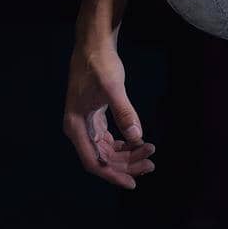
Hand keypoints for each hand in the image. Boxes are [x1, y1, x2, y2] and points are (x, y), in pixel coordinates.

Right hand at [63, 39, 156, 190]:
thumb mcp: (114, 87)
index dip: (112, 175)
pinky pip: (108, 140)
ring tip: (150, 153)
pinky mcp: (94, 118)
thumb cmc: (100, 64)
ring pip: (106, 150)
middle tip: (151, 164)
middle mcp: (78, 129)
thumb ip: (124, 112)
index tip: (132, 183)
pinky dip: (123, 144)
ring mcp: (86, 124)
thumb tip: (137, 138)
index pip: (94, 161)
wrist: (93, 44)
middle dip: (126, 164)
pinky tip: (138, 144)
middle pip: (102, 158)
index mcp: (77, 126)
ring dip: (127, 155)